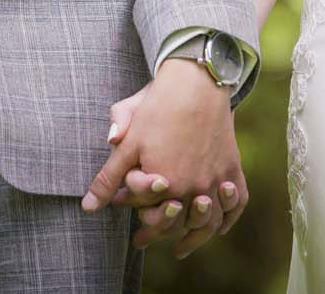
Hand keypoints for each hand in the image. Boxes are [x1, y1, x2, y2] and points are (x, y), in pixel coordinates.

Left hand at [84, 63, 245, 255]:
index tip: (130, 224)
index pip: (151, 216)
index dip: (139, 219)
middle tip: (147, 240)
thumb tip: (87, 207)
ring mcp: (217, 179)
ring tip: (183, 246)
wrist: (197, 79)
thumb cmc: (158, 106)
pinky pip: (237, 201)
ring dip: (197, 236)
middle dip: (162, 233)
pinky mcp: (233, 166)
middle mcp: (194, 187)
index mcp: (167, 183)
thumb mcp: (127, 142)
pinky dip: (230, 216)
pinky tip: (219, 225)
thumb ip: (107, 178)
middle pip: (180, 224)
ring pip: (210, 220)